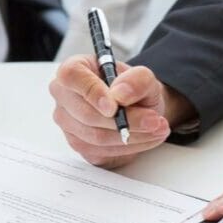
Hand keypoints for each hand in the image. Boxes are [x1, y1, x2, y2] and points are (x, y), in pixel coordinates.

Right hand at [49, 55, 193, 167]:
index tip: (115, 107)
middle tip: (154, 120)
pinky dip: (129, 147)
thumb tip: (120, 95)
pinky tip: (146, 138)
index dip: (92, 92)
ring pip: (96, 137)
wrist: (138, 108)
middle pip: (86, 114)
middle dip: (126, 120)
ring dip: (132, 136)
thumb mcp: (144, 77)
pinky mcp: (79, 145)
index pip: (71, 77)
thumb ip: (136, 80)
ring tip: (157, 128)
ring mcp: (68, 124)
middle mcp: (65, 97)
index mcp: (74, 70)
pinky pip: (102, 151)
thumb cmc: (132, 89)